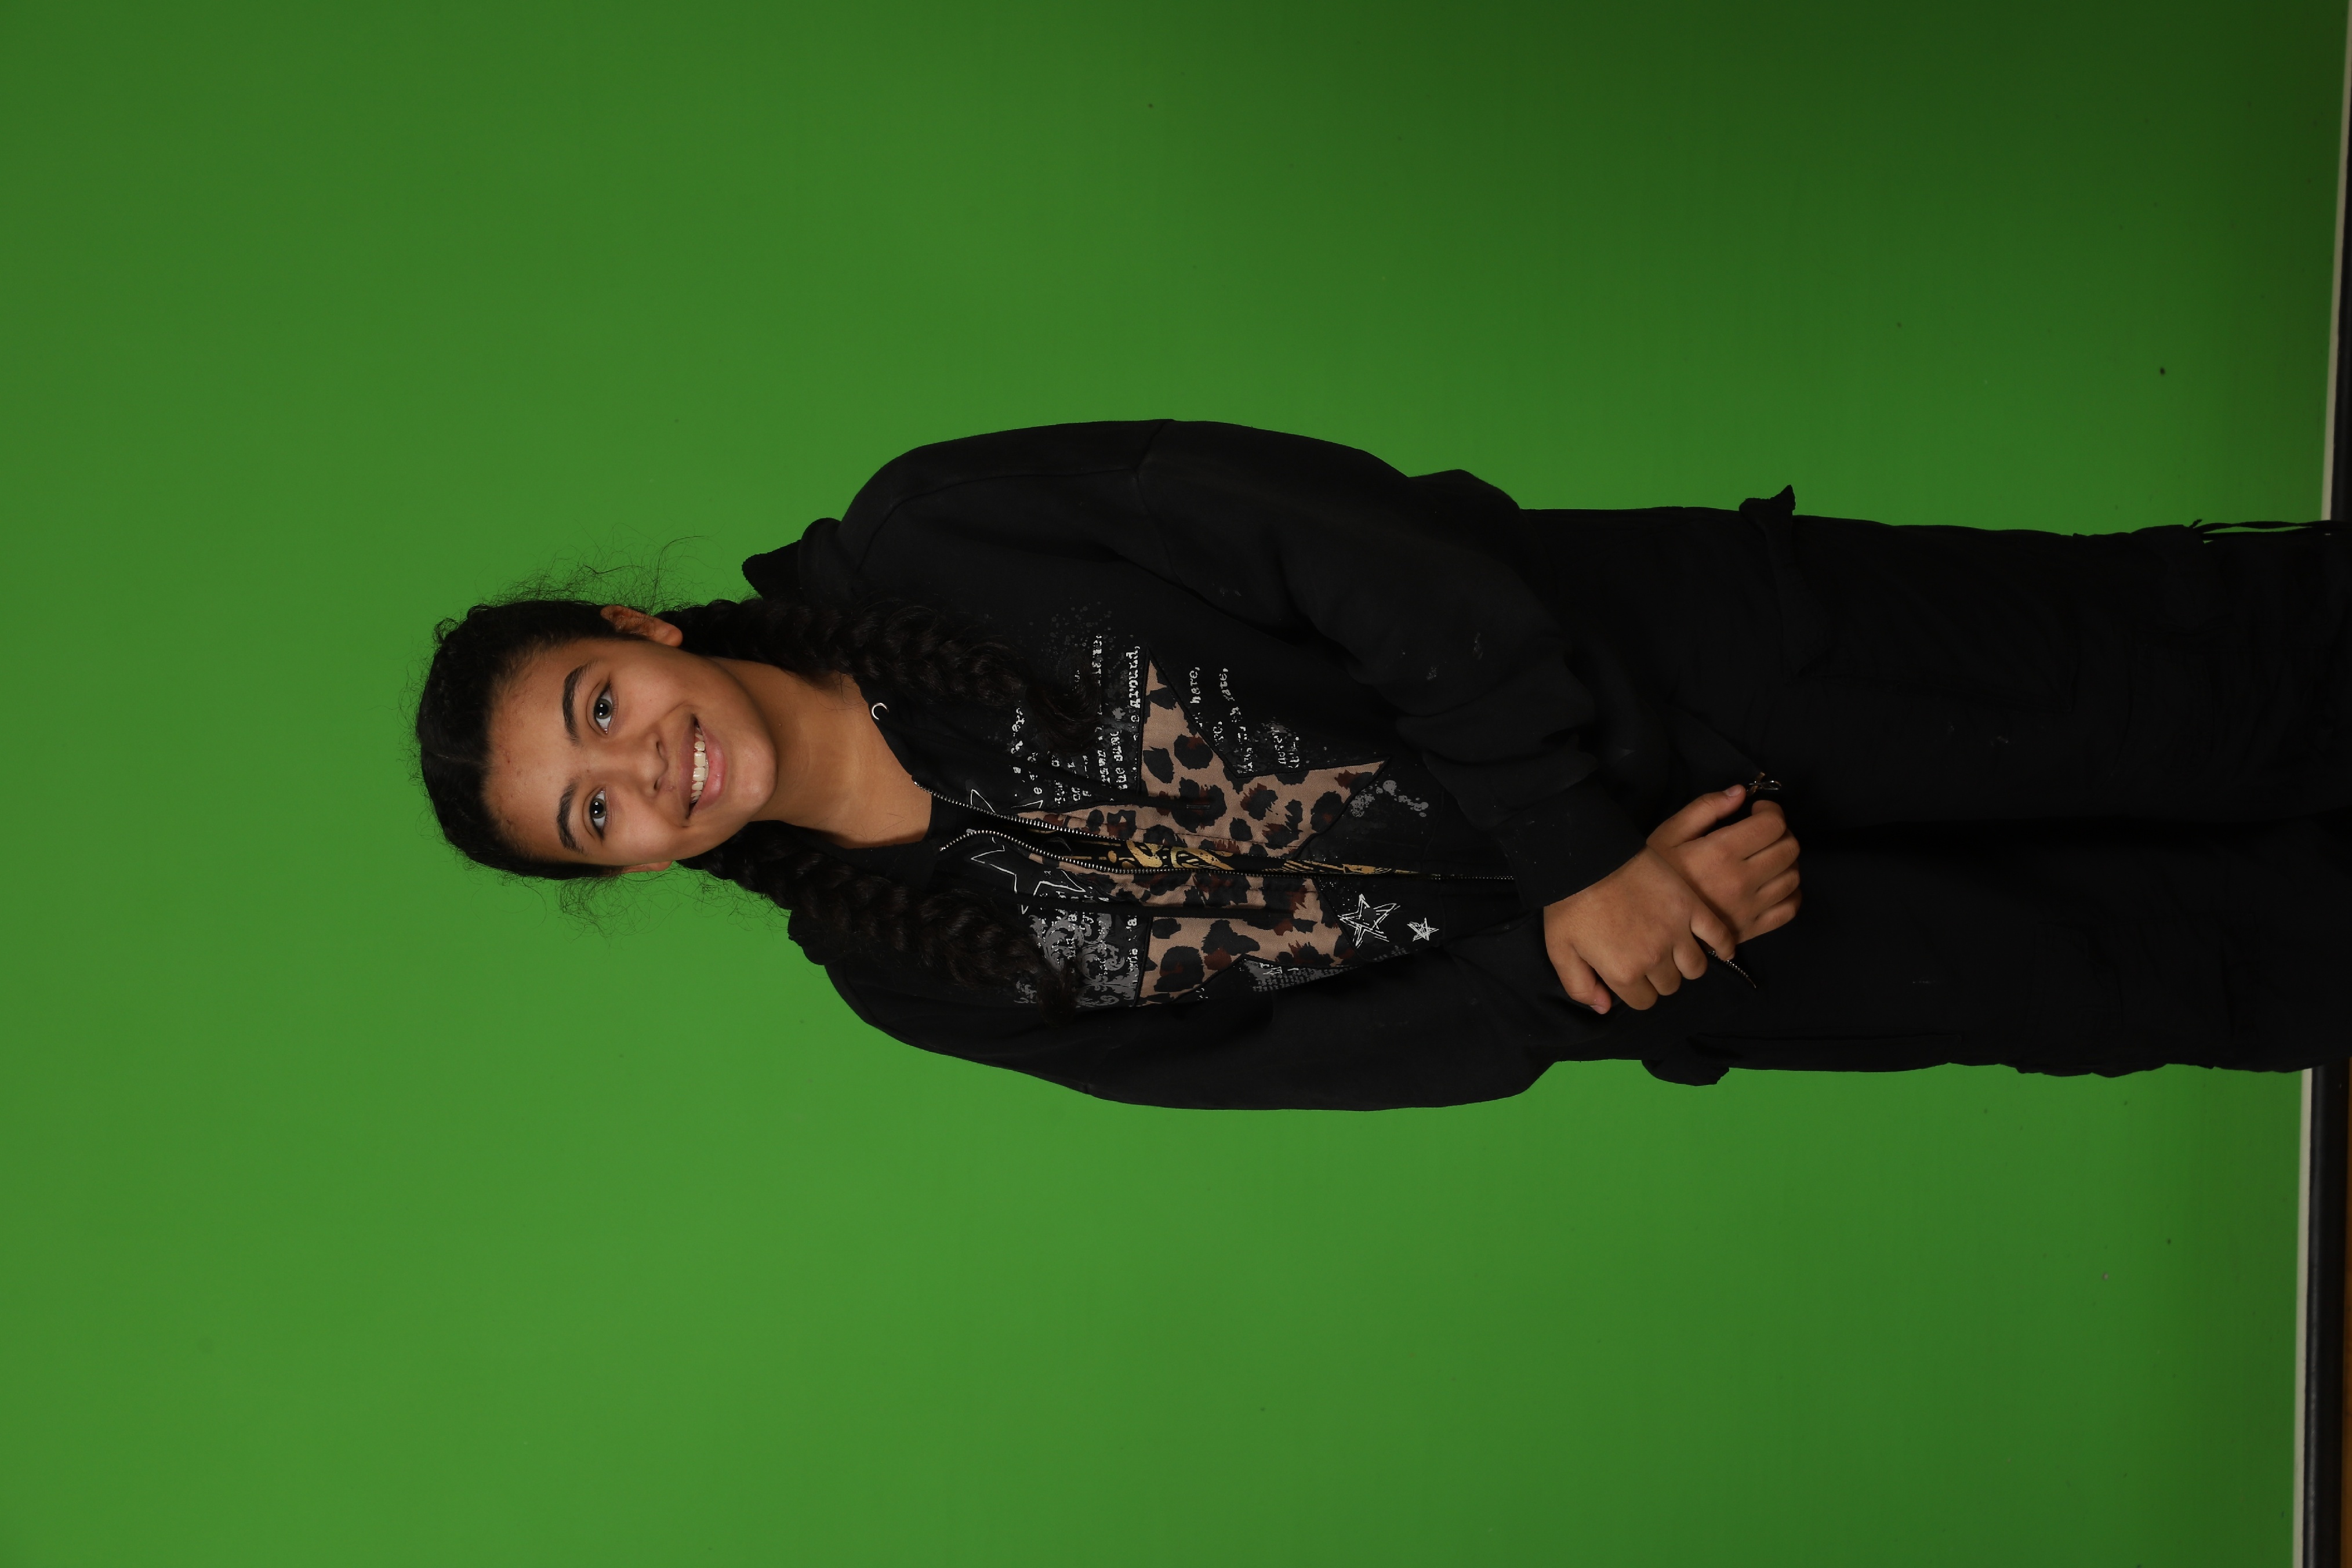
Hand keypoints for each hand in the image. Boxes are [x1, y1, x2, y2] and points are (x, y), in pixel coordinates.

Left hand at [1542, 845, 1734, 1014]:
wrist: (1588, 857)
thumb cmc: (1570, 903)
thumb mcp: (1560, 950)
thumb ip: (1580, 986)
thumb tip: (1604, 1008)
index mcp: (1624, 972)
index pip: (1644, 1001)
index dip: (1635, 990)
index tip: (1628, 973)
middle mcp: (1655, 959)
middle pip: (1669, 985)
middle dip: (1658, 977)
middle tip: (1646, 957)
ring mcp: (1677, 932)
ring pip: (1695, 967)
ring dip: (1685, 965)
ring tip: (1674, 951)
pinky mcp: (1691, 907)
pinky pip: (1718, 935)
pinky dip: (1723, 946)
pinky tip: (1721, 950)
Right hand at [1647, 784, 1801, 945]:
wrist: (1642, 922)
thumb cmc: (1654, 873)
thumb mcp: (1670, 832)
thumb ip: (1706, 808)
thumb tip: (1740, 793)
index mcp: (1721, 852)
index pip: (1773, 825)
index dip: (1772, 811)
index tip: (1757, 811)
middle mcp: (1742, 880)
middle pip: (1789, 849)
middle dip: (1781, 833)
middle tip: (1762, 833)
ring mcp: (1749, 908)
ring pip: (1793, 877)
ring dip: (1786, 861)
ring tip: (1766, 858)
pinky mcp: (1752, 929)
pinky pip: (1790, 908)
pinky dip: (1791, 893)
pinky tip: (1773, 885)